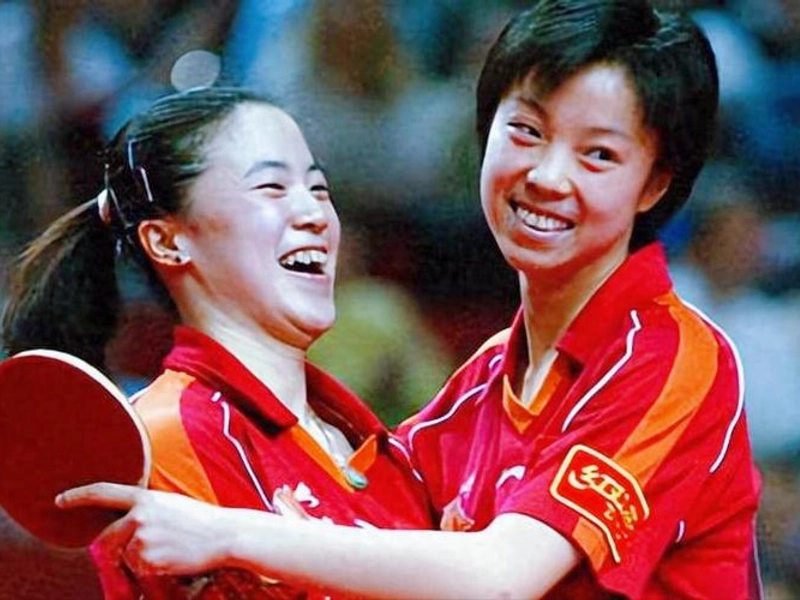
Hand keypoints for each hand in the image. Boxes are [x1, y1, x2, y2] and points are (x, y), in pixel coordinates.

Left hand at [56, 483, 229, 575]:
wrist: (225, 535)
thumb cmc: (204, 522)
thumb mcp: (173, 506)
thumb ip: (148, 512)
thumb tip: (126, 529)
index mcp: (147, 497)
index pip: (104, 493)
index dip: (79, 496)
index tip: (60, 500)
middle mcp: (139, 515)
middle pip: (108, 538)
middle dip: (118, 549)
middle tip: (150, 551)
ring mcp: (141, 537)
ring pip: (125, 557)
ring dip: (141, 560)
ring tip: (171, 552)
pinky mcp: (146, 558)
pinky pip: (138, 570)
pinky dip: (151, 571)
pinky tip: (172, 560)